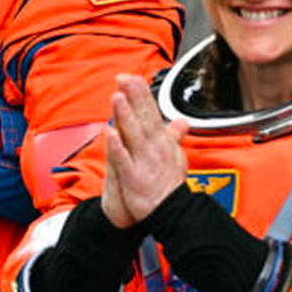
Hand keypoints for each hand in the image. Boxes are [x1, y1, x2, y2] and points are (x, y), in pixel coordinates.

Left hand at [101, 73, 188, 226]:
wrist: (172, 213)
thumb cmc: (170, 185)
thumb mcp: (176, 156)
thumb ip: (174, 136)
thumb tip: (181, 121)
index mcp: (162, 142)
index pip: (151, 113)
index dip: (141, 95)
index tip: (132, 77)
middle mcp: (154, 148)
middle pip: (143, 118)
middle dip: (134, 97)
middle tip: (125, 78)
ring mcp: (143, 161)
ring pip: (133, 134)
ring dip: (125, 115)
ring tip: (117, 97)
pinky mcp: (134, 177)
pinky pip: (124, 159)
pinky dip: (117, 146)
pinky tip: (110, 133)